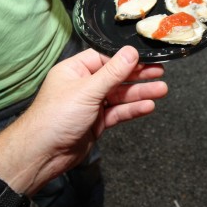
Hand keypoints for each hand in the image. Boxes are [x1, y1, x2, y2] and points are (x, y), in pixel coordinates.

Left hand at [0, 46, 166, 194]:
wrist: (43, 154)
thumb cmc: (56, 117)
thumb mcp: (88, 90)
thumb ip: (112, 72)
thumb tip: (131, 52)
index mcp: (74, 70)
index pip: (104, 58)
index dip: (125, 58)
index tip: (146, 56)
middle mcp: (82, 85)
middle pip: (115, 77)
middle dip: (138, 75)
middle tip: (160, 71)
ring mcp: (90, 105)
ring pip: (119, 96)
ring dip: (140, 93)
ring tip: (162, 90)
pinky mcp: (96, 123)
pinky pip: (117, 113)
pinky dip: (132, 109)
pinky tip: (148, 106)